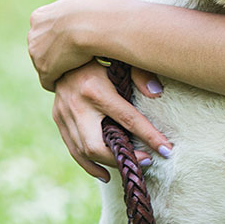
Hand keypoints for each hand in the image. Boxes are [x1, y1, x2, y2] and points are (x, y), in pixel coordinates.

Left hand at [29, 0, 113, 90]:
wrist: (93, 23)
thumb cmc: (95, 10)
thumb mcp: (83, 2)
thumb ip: (75, 10)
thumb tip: (86, 8)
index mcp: (40, 16)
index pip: (45, 31)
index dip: (60, 38)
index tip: (74, 43)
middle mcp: (33, 34)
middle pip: (42, 48)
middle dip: (56, 54)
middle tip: (77, 58)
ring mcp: (36, 52)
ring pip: (45, 64)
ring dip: (59, 68)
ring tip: (79, 70)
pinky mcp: (44, 69)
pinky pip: (49, 80)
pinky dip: (60, 81)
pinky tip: (74, 81)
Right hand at [52, 60, 171, 181]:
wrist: (63, 50)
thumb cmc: (100, 55)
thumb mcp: (122, 58)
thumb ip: (140, 73)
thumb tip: (156, 92)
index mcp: (95, 88)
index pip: (127, 119)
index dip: (149, 136)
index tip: (166, 150)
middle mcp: (77, 105)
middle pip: (97, 145)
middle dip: (122, 157)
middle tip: (146, 161)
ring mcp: (63, 114)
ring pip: (83, 152)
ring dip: (107, 164)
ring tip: (129, 167)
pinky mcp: (58, 119)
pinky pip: (72, 149)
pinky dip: (88, 165)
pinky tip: (105, 173)